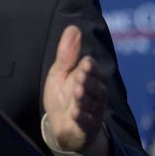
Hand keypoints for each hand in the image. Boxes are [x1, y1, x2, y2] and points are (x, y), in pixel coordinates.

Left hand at [43, 25, 107, 151]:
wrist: (62, 125)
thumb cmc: (63, 95)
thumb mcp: (60, 72)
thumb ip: (67, 53)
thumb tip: (73, 28)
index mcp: (89, 78)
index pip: (90, 70)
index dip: (88, 67)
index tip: (86, 62)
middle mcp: (94, 95)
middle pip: (93, 86)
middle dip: (87, 81)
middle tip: (80, 75)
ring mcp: (91, 112)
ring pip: (90, 104)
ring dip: (84, 98)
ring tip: (77, 91)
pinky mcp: (86, 128)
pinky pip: (85, 123)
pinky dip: (81, 118)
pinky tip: (75, 113)